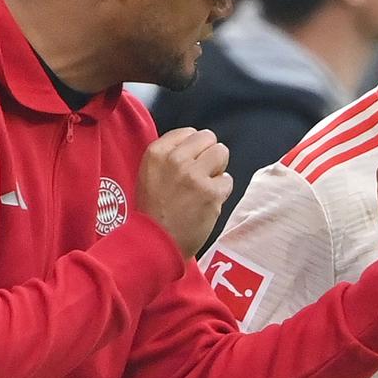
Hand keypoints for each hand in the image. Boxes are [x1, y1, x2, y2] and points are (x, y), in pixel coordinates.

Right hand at [138, 127, 233, 255]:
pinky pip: (227, 181)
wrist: (156, 244)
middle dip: (209, 155)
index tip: (188, 164)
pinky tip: (207, 203)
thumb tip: (196, 144)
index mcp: (157, 153)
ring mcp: (194, 176)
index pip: (188, 133)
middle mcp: (175, 160)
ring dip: (217, 170)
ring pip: (221, 153)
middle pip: (208, 138)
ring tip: (204, 187)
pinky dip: (221, 192)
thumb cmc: (154, 212)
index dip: (194, 149)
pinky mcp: (211, 193)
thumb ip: (170, 156)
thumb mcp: (150, 174)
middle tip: (200, 175)